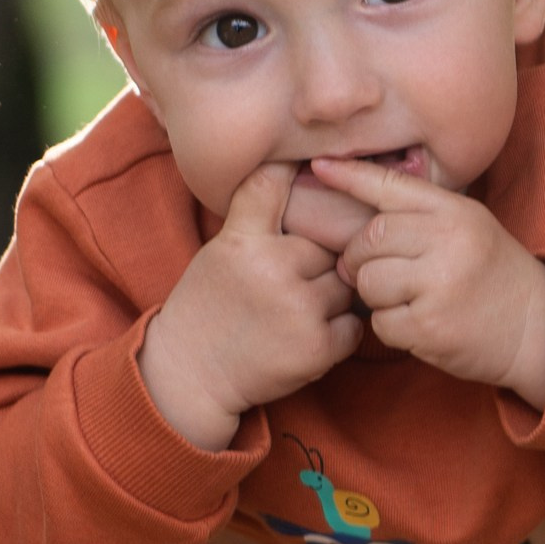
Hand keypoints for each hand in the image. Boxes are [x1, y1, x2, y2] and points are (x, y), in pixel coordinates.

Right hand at [140, 163, 360, 450]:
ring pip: (346, 282)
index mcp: (243, 239)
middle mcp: (274, 269)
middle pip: (328, 243)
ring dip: (333, 296)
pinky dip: (339, 330)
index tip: (311, 172)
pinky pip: (353, 325)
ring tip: (299, 309)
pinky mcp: (317, 349)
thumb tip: (301, 169)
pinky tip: (308, 333)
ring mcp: (299, 310)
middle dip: (320, 259)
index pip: (276, 184)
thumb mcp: (222, 247)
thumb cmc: (210, 305)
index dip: (294, 174)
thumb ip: (258, 213)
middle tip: (295, 280)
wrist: (191, 374)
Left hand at [312, 157, 544, 409]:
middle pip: (369, 240)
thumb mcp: (468, 227)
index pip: (390, 186)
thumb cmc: (494, 276)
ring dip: (376, 296)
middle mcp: (447, 241)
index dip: (350, 176)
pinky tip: (418, 324)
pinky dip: (391, 327)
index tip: (318, 165)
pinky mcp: (430, 325)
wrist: (537, 329)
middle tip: (374, 272)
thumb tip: (359, 223)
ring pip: (369, 282)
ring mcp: (439, 284)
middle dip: (359, 259)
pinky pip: (380, 321)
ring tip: (406, 299)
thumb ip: (423, 216)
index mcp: (454, 212)